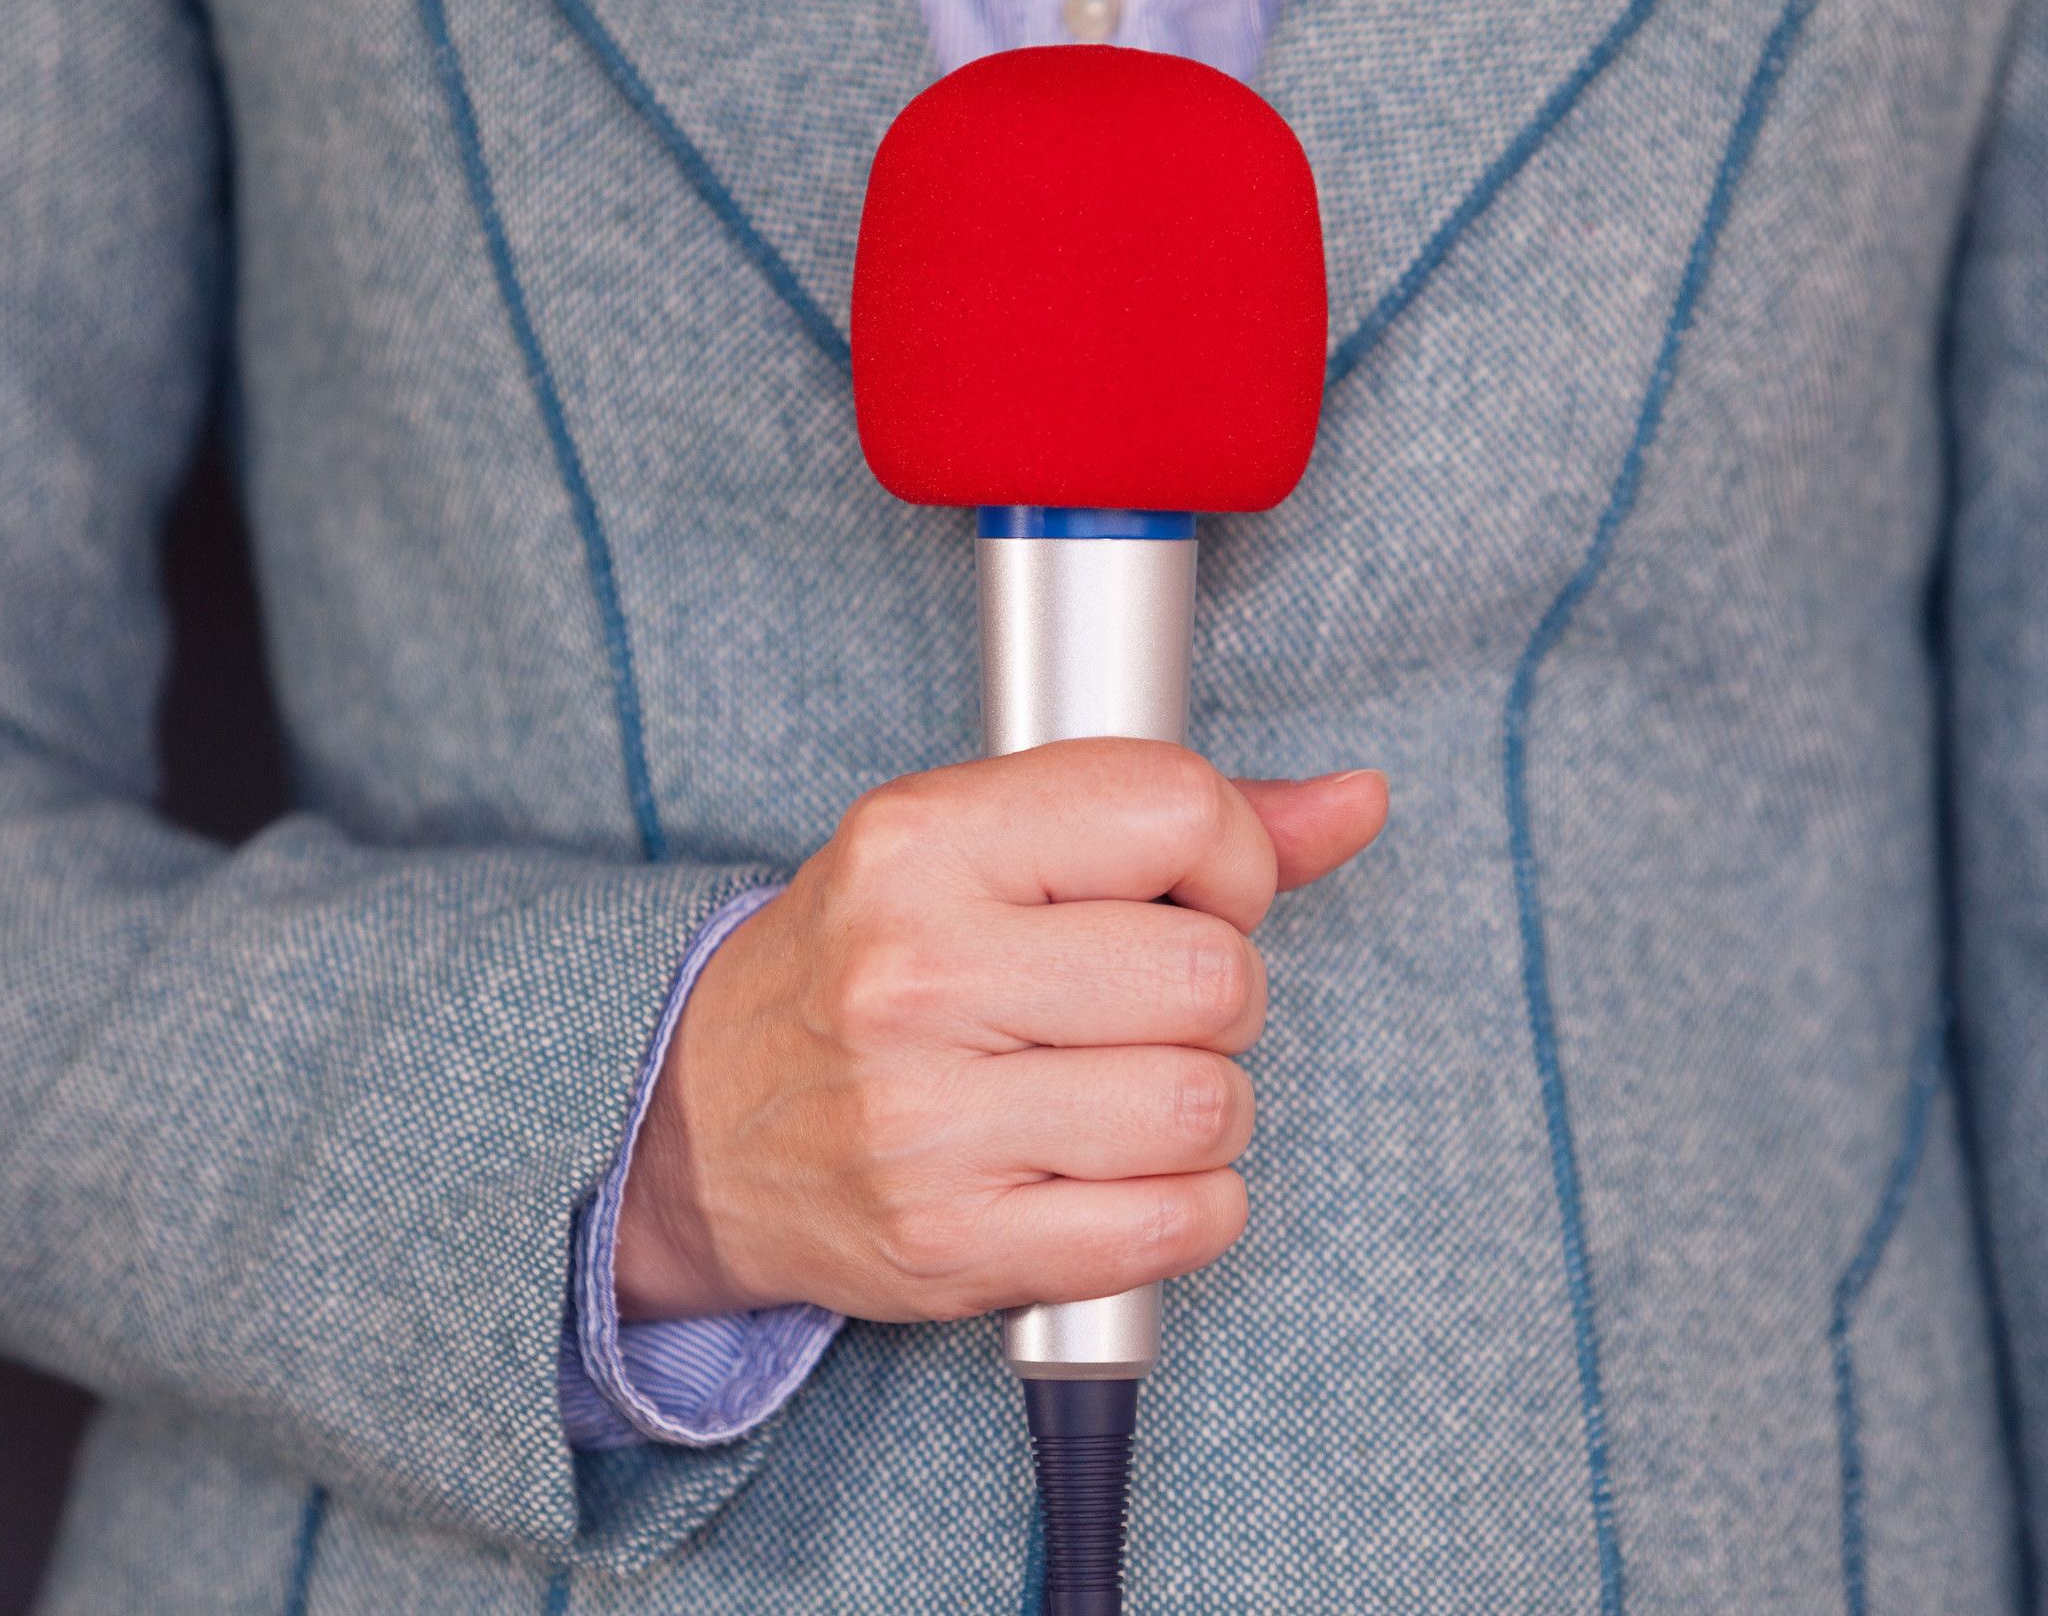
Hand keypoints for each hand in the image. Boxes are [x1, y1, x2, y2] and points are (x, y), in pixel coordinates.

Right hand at [614, 739, 1387, 1322]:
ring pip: (1205, 1105)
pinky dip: (1189, 1206)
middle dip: (1218, 996)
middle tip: (1149, 1007)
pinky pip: (1176, 1225)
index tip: (1190, 892)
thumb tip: (1354, 803)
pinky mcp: (952, 1243)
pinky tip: (1123, 1173)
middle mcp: (917, 974)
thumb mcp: (977, 845)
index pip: (1177, 809)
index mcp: (923, 841)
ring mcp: (928, 1120)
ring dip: (1205, 1107)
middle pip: (1212, 975)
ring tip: (1128, 1091)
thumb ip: (1166, 818)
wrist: (693, 1125)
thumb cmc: (862, 968)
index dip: (1228, 857)